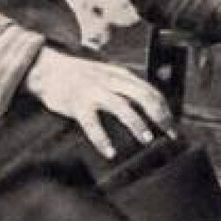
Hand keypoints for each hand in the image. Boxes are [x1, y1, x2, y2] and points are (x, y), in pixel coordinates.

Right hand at [23, 46, 175, 159]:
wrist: (48, 68)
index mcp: (121, 75)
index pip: (151, 90)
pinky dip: (102, 139)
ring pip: (122, 107)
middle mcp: (111, 81)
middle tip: (169, 134)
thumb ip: (126, 87)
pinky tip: (110, 152)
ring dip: (137, 124)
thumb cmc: (80, 75)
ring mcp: (94, 91)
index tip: (173, 126)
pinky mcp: (77, 104)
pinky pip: (92, 123)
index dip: (165, 109)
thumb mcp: (108, 74)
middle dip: (160, 116)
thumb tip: (149, 106)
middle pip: (143, 96)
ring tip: (147, 139)